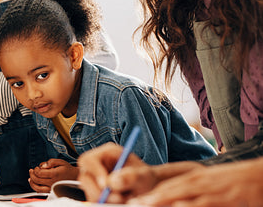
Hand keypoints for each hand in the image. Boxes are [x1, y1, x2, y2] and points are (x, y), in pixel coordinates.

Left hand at [29, 159, 78, 192]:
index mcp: (54, 174)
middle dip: (32, 174)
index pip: (39, 173)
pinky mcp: (52, 191)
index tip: (36, 167)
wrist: (74, 178)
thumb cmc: (67, 169)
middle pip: (37, 180)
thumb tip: (42, 166)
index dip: (35, 169)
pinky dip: (36, 188)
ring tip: (30, 178)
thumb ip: (51, 162)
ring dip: (32, 182)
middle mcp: (52, 182)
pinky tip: (35, 184)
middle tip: (31, 170)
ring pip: (37, 188)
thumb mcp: (61, 161)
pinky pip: (41, 192)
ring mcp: (52, 188)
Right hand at [77, 142, 149, 202]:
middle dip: (99, 191)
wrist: (148, 188)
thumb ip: (130, 176)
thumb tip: (111, 182)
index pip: (89, 160)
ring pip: (88, 191)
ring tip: (123, 199)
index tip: (105, 185)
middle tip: (118, 199)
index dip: (94, 172)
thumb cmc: (146, 178)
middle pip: (85, 178)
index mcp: (107, 153)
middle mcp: (97, 165)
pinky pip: (93, 199)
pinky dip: (104, 203)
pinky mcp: (95, 191)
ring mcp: (95, 178)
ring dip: (104, 199)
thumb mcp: (144, 176)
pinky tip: (119, 201)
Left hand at [128, 157, 262, 206]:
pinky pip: (204, 203)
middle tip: (132, 205)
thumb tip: (173, 203)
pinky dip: (190, 205)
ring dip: (162, 201)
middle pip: (169, 191)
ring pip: (182, 196)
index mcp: (194, 178)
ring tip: (144, 205)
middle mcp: (199, 182)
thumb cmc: (232, 184)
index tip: (132, 202)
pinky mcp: (224, 198)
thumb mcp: (209, 184)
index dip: (149, 195)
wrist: (260, 177)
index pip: (167, 187)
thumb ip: (190, 191)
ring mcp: (211, 190)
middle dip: (150, 199)